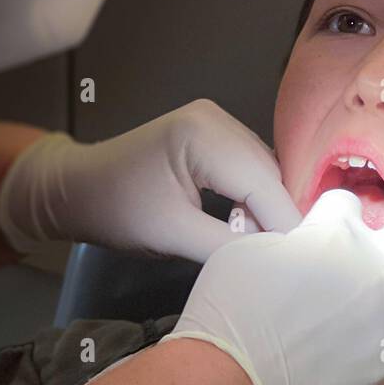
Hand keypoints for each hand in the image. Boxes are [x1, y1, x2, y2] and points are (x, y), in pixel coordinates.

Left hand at [0, 99, 300, 263]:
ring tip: (268, 249)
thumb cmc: (116, 210)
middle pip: (269, 173)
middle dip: (279, 217)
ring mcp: (216, 123)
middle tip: (288, 263)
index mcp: (203, 134)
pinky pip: (249, 168)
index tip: (305, 265)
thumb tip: (276, 263)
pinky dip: (253, 198)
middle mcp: (216, 119)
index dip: (286, 225)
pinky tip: (247, 226)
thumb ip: (228, 248)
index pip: (263, 182)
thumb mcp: (173, 235)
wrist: (78, 188)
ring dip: (268, 209)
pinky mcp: (214, 136)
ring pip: (264, 172)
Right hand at [160, 188, 383, 384]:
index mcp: (337, 230)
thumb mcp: (250, 249)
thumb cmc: (231, 306)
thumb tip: (306, 251)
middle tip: (365, 265)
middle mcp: (376, 264)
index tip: (318, 238)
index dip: (331, 219)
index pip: (350, 203)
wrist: (237, 375)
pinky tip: (378, 347)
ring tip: (374, 310)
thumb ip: (292, 241)